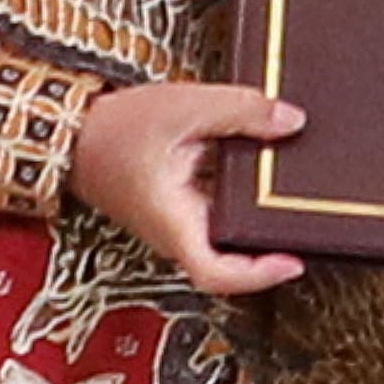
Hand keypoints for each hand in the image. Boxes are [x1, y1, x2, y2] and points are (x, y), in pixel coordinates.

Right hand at [71, 79, 309, 297]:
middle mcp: (177, 234)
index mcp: (173, 222)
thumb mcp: (183, 107)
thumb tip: (290, 121)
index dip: (259, 276)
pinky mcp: (181, 211)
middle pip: (232, 260)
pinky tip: (265, 176)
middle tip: (309, 226)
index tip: (293, 262)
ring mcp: (179, 226)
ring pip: (228, 238)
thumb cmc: (115, 129)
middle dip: (272, 246)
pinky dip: (245, 203)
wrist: (75, 134)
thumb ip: (239, 111)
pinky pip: (220, 216)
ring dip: (259, 223)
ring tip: (296, 200)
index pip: (216, 274)